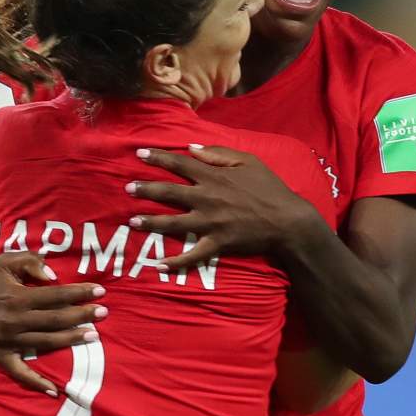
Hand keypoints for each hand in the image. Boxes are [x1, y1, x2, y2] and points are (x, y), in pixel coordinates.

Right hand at [0, 251, 106, 395]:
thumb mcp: (4, 260)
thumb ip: (30, 262)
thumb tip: (53, 277)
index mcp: (16, 296)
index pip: (56, 295)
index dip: (80, 293)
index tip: (100, 291)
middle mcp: (13, 320)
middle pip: (56, 320)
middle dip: (83, 316)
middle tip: (104, 313)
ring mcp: (6, 340)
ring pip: (45, 342)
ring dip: (70, 340)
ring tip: (93, 336)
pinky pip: (19, 372)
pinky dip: (36, 382)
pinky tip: (55, 390)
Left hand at [127, 145, 317, 269]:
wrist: (288, 221)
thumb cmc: (270, 188)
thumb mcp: (248, 161)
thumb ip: (218, 154)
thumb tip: (192, 148)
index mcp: (214, 177)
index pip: (180, 164)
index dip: (158, 158)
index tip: (139, 155)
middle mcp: (207, 199)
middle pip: (169, 192)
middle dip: (146, 189)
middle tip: (127, 188)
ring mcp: (210, 223)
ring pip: (173, 223)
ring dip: (151, 222)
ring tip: (132, 222)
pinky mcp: (217, 244)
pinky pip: (192, 255)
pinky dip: (176, 262)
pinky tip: (159, 266)